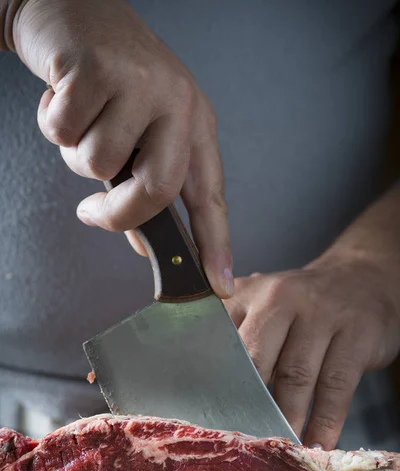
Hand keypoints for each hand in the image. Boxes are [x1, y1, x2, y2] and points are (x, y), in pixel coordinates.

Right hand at [10, 0, 232, 296]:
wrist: (74, 12)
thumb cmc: (110, 80)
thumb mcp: (141, 132)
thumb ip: (144, 185)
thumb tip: (140, 240)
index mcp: (194, 125)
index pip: (210, 196)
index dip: (215, 244)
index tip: (219, 285)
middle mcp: (177, 103)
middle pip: (158, 190)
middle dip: (118, 214)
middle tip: (92, 212)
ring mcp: (140, 83)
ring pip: (100, 163)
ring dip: (77, 152)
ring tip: (82, 119)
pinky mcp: (97, 69)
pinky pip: (64, 132)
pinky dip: (52, 123)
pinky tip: (63, 95)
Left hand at [224, 256, 399, 448]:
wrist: (362, 278)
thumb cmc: (301, 305)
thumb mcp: (263, 304)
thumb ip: (234, 333)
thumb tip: (203, 386)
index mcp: (250, 293)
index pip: (223, 341)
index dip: (216, 382)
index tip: (212, 418)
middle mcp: (282, 297)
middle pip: (257, 361)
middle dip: (250, 406)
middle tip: (245, 443)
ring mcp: (322, 314)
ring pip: (296, 376)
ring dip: (288, 420)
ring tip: (282, 450)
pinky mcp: (356, 333)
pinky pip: (336, 386)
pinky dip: (326, 421)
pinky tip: (319, 444)